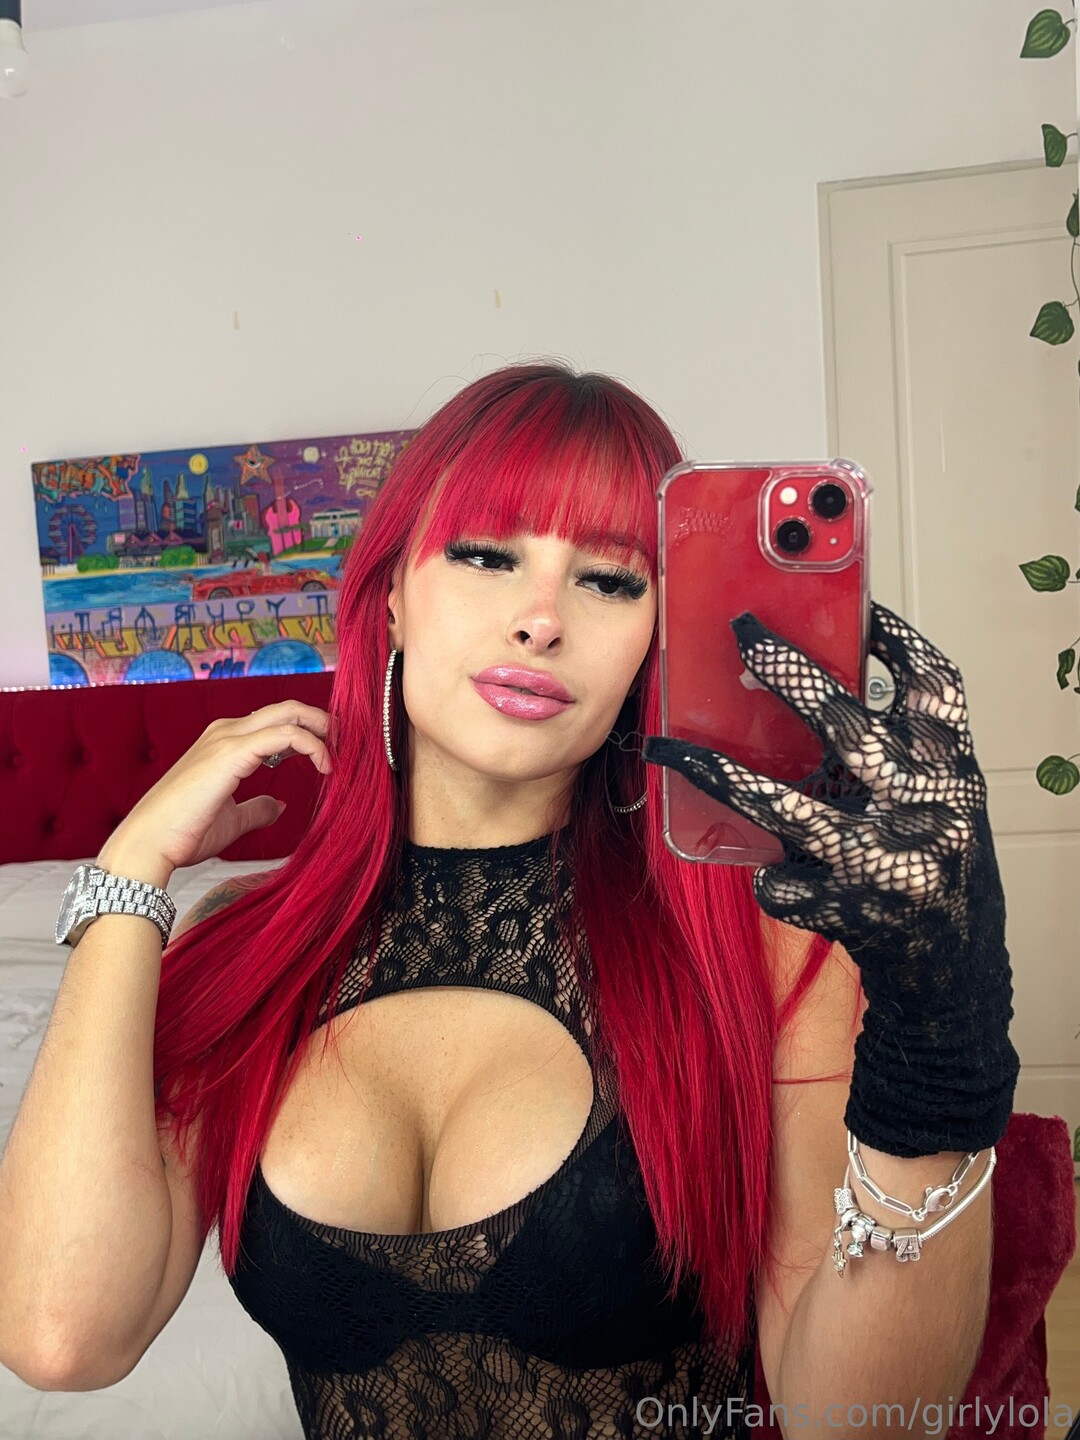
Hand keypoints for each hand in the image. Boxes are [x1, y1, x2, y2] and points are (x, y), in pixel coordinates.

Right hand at [100, 702, 332, 876]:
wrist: (148, 843)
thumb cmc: (182, 834)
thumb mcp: (231, 820)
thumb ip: (256, 808)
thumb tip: (279, 805)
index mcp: (224, 743)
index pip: (275, 722)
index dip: (308, 731)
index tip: (332, 753)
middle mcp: (225, 732)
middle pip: (286, 708)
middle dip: (321, 721)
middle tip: (346, 742)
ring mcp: (227, 739)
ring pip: (287, 714)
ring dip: (321, 729)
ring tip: (341, 753)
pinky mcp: (231, 753)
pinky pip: (284, 736)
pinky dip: (311, 745)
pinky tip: (325, 765)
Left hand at [642, 602, 1018, 1154]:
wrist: (955, 975)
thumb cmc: (935, 870)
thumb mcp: (936, 800)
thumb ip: (895, 753)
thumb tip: (817, 686)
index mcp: (956, 770)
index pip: (936, 686)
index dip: (897, 640)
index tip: (854, 604)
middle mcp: (930, 809)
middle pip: (850, 726)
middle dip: (790, 674)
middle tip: (742, 633)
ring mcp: (892, 863)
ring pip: (790, 807)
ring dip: (721, 776)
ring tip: (669, 751)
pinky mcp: (857, 913)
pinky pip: (784, 882)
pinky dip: (769, 875)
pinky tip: (767, 872)